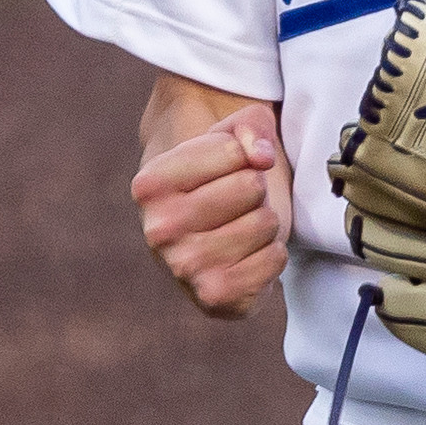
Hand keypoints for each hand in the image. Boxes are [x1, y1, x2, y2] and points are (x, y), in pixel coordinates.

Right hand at [131, 101, 292, 317]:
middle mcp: (158, 229)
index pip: (233, 151)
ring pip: (265, 223)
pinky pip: (275, 260)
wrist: (209, 235)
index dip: (243, 155)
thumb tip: (261, 157)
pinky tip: (248, 254)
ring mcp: (184, 268)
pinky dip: (272, 254)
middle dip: (255, 190)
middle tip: (236, 202)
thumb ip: (250, 126)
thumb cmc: (220, 176)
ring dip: (264, 222)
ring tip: (240, 225)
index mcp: (150, 184)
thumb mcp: (230, 135)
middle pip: (250, 187)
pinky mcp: (215, 298)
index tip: (224, 170)